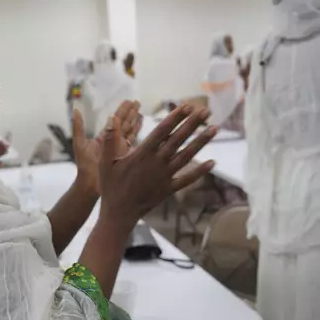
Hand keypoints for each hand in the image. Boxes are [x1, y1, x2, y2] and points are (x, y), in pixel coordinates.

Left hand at [73, 100, 142, 194]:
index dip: (122, 110)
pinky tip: (143, 130)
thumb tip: (76, 110)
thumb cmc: (84, 165)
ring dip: (136, 122)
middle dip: (131, 113)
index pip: (115, 120)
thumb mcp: (80, 144)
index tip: (128, 101)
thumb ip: (78, 127)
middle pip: (124, 123)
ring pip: (130, 132)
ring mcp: (120, 149)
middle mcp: (113, 141)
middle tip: (138, 102)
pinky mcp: (125, 157)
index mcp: (104, 136)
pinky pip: (134, 143)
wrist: (90, 184)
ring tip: (141, 112)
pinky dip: (138, 135)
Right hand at [98, 105, 216, 228]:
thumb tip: (111, 118)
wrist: (119, 213)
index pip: (162, 131)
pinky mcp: (169, 189)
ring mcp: (165, 176)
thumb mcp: (104, 162)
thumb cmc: (110, 186)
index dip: (175, 118)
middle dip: (193, 124)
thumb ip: (108, 140)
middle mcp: (157, 163)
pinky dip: (200, 171)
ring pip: (186, 156)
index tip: (186, 106)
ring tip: (214, 129)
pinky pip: (187, 179)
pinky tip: (212, 163)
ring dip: (201, 142)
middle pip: (178, 140)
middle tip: (206, 111)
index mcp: (142, 154)